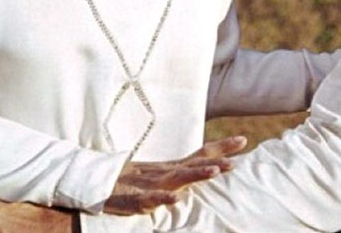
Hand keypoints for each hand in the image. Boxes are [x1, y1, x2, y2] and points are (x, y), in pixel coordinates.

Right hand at [104, 135, 247, 214]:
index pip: (201, 154)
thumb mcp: (161, 174)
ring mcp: (151, 185)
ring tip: (215, 172)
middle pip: (195, 164)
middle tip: (236, 159)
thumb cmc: (132, 180)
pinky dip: (163, 199)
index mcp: (172, 167)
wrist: (97, 182)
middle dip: (216, 161)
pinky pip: (151, 200)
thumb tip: (208, 167)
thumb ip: (183, 171)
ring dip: (197, 175)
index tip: (244, 140)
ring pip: (178, 179)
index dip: (222, 147)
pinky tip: (175, 200)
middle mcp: (165, 173)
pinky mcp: (136, 200)